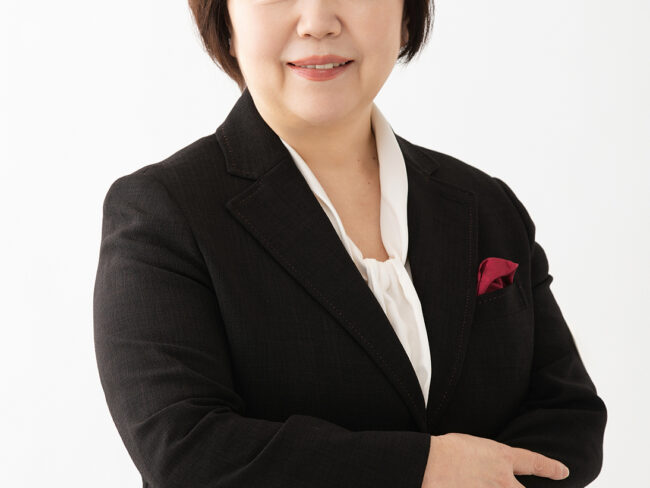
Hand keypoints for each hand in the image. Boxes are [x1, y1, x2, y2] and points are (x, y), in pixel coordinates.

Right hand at [421, 433, 569, 487]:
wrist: (428, 463)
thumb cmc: (444, 450)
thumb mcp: (473, 446)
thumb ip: (489, 458)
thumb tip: (492, 466)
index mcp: (501, 458)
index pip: (534, 462)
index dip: (550, 468)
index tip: (562, 472)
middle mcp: (502, 480)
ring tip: (490, 484)